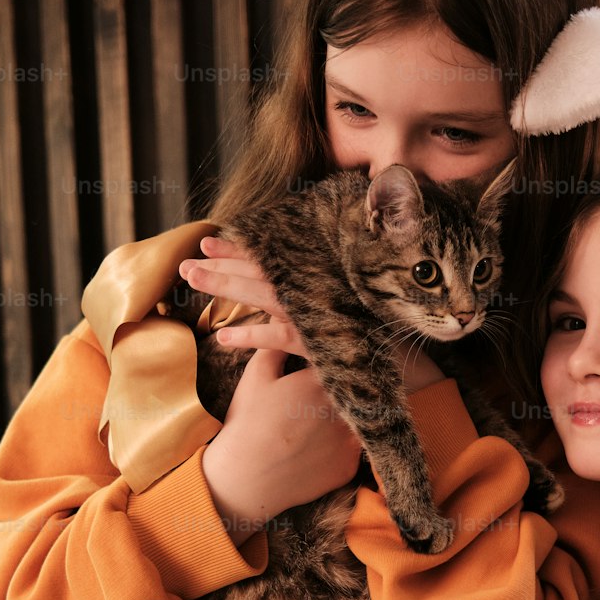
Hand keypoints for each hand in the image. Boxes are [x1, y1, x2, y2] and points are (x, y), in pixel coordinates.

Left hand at [183, 236, 444, 389]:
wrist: (412, 359)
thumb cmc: (382, 324)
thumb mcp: (353, 292)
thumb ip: (328, 277)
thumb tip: (299, 266)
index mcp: (322, 274)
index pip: (276, 256)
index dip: (242, 248)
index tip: (211, 240)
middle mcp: (317, 289)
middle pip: (262, 272)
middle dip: (223, 265)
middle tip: (188, 261)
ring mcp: (317, 315)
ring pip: (263, 296)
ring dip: (226, 287)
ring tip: (193, 280)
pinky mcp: (320, 344)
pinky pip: (279, 340)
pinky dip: (250, 339)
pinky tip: (223, 340)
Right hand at [201, 348, 362, 528]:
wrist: (245, 479)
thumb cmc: (248, 424)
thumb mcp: (256, 377)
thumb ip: (276, 347)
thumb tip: (286, 327)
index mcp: (322, 380)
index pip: (335, 363)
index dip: (326, 365)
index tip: (315, 370)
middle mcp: (344, 408)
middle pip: (351, 392)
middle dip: (338, 391)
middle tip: (314, 401)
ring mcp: (350, 439)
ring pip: (355, 421)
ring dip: (342, 419)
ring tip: (314, 426)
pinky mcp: (349, 466)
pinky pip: (350, 450)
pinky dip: (336, 448)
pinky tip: (314, 451)